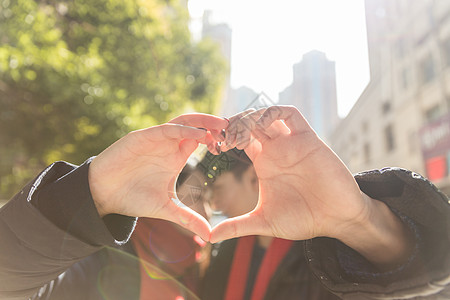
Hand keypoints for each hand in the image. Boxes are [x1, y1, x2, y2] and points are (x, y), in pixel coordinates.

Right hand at [88, 113, 227, 241]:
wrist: (102, 195)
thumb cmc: (133, 198)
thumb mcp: (166, 208)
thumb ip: (187, 218)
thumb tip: (209, 236)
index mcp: (176, 156)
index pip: (201, 140)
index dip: (218, 139)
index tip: (237, 143)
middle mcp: (168, 145)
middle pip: (196, 127)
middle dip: (215, 125)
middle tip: (236, 128)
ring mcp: (155, 139)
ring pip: (183, 122)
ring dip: (203, 121)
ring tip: (222, 125)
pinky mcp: (141, 137)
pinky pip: (166, 129)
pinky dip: (183, 130)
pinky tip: (198, 134)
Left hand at [213, 106, 413, 268]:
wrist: (336, 219)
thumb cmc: (303, 219)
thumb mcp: (264, 222)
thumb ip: (237, 226)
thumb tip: (210, 237)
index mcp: (264, 163)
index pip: (239, 138)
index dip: (224, 137)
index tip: (212, 146)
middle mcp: (276, 149)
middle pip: (249, 123)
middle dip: (232, 124)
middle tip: (220, 137)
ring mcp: (291, 143)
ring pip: (266, 115)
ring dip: (249, 117)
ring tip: (237, 134)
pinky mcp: (308, 140)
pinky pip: (290, 115)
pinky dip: (274, 112)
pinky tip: (261, 124)